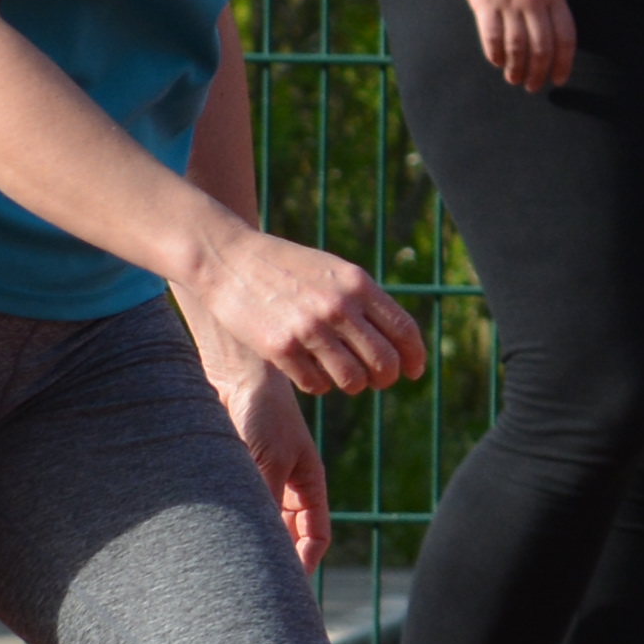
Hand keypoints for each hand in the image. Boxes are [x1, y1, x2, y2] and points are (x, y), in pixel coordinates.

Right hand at [183, 228, 428, 397]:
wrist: (228, 259)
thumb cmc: (286, 267)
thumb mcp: (333, 271)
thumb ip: (364, 300)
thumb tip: (396, 340)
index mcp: (358, 284)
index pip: (404, 330)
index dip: (415, 356)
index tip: (414, 371)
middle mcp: (338, 307)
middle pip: (384, 361)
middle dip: (386, 377)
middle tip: (378, 381)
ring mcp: (309, 329)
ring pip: (353, 380)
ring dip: (353, 385)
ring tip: (344, 378)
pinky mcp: (280, 348)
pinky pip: (316, 385)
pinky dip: (319, 385)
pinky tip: (311, 373)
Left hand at [220, 353, 333, 569]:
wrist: (233, 375)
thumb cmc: (263, 414)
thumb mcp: (268, 463)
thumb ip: (265, 503)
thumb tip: (258, 547)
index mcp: (307, 485)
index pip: (315, 535)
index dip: (305, 561)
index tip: (288, 586)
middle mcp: (283, 487)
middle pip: (284, 536)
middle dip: (273, 559)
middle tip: (252, 586)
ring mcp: (256, 481)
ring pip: (255, 525)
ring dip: (245, 540)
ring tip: (227, 564)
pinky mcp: (228, 475)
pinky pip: (229, 508)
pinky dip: (222, 523)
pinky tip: (207, 537)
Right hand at [447, 0, 574, 92]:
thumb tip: (549, 29)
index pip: (565, 36)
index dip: (563, 62)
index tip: (559, 78)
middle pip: (542, 46)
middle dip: (539, 71)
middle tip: (534, 86)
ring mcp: (509, 0)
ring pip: (517, 45)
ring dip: (517, 68)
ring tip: (514, 80)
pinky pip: (492, 35)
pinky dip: (496, 53)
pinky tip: (497, 62)